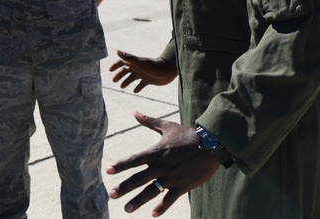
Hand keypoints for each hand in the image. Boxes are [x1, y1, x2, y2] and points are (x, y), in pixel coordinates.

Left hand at [106, 112, 221, 215]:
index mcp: (156, 152)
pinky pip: (170, 198)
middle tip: (111, 195)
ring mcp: (172, 177)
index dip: (121, 165)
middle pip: (139, 178)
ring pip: (152, 191)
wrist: (212, 145)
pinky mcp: (183, 185)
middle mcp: (161, 166)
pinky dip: (162, 207)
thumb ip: (149, 121)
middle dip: (124, 187)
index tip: (108, 171)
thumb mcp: (167, 126)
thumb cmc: (188, 135)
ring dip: (138, 201)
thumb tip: (134, 112)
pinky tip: (153, 214)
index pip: (134, 160)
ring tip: (127, 209)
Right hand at [110, 50, 177, 92]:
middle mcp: (137, 68)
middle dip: (119, 75)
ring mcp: (143, 74)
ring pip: (132, 78)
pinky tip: (135, 91)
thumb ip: (128, 57)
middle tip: (114, 81)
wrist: (168, 71)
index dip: (115, 65)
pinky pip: (141, 84)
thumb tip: (117, 51)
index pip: (122, 62)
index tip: (110, 70)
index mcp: (134, 63)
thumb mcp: (139, 62)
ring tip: (122, 87)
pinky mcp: (148, 80)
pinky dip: (137, 87)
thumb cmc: (154, 65)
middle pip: (125, 71)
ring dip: (126, 82)